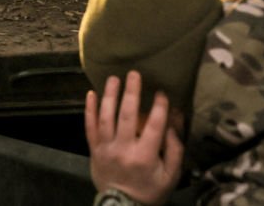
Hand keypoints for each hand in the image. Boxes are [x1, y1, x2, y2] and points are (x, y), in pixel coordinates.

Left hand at [85, 70, 183, 205]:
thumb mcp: (170, 176)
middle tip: (134, 73)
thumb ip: (175, 149)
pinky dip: (89, 110)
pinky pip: (89, 127)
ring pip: (106, 117)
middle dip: (131, 92)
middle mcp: (123, 149)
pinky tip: (91, 94)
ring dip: (109, 96)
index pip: (153, 125)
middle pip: (127, 116)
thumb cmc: (150, 190)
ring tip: (114, 78)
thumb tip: (174, 123)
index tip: (161, 92)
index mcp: (145, 156)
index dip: (158, 107)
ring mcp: (106, 149)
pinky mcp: (94, 150)